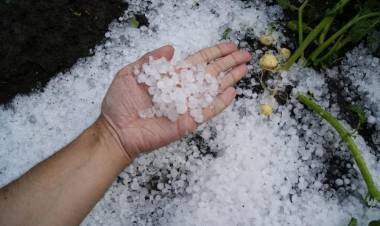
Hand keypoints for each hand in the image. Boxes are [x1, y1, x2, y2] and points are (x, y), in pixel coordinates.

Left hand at [100, 43, 250, 160]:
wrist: (116, 130)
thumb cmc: (120, 103)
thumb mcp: (131, 74)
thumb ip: (151, 60)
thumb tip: (171, 47)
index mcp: (172, 76)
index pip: (199, 61)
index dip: (215, 53)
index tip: (230, 46)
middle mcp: (183, 89)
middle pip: (211, 73)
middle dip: (228, 63)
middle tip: (246, 54)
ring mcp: (187, 106)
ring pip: (213, 90)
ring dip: (229, 79)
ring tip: (245, 69)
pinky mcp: (188, 121)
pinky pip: (207, 111)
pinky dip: (220, 103)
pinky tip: (232, 92)